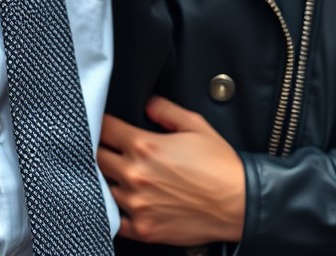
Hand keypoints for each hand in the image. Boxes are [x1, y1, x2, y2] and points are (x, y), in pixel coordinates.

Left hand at [98, 96, 245, 245]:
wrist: (238, 204)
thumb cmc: (219, 165)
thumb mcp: (194, 124)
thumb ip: (165, 109)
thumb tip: (147, 104)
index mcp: (144, 145)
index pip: (105, 128)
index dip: (102, 123)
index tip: (105, 125)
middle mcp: (135, 174)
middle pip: (97, 158)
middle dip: (100, 150)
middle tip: (108, 149)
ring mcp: (137, 205)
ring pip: (102, 188)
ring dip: (106, 180)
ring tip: (114, 175)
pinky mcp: (144, 230)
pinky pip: (113, 221)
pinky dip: (112, 212)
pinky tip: (119, 203)